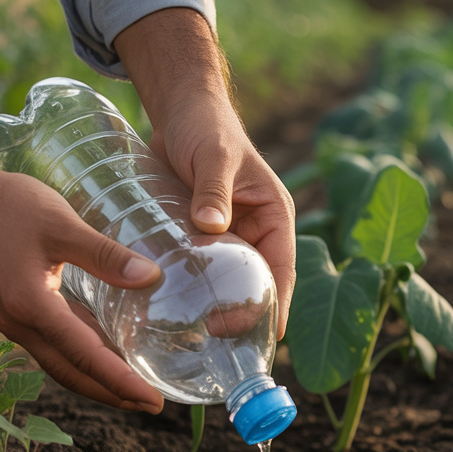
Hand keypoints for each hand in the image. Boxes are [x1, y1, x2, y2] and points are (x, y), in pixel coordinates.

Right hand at [0, 97, 166, 412]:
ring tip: (134, 391)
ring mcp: (14, 321)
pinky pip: (53, 346)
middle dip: (112, 394)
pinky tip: (106, 353)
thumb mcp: (62, 224)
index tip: (153, 401)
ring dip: (96, 381)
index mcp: (30, 306)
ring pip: (61, 364)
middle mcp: (19, 324)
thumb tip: (151, 278)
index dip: (122, 381)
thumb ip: (106, 254)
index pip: (85, 356)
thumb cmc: (9, 205)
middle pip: (72, 374)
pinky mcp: (15, 312)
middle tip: (152, 406)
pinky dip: (81, 357)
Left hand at [115, 9, 295, 338]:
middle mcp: (256, 233)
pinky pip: (201, 271)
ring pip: (227, 283)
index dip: (273, 307)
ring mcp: (227, 237)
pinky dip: (192, 291)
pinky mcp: (199, 237)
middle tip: (215, 342)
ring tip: (194, 340)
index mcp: (274, 218)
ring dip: (215, 309)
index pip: (281, 272)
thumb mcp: (215, 158)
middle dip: (241, 317)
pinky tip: (171, 312)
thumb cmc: (207, 128)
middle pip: (255, 286)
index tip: (259, 338)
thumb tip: (211, 226)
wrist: (180, 110)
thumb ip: (213, 191)